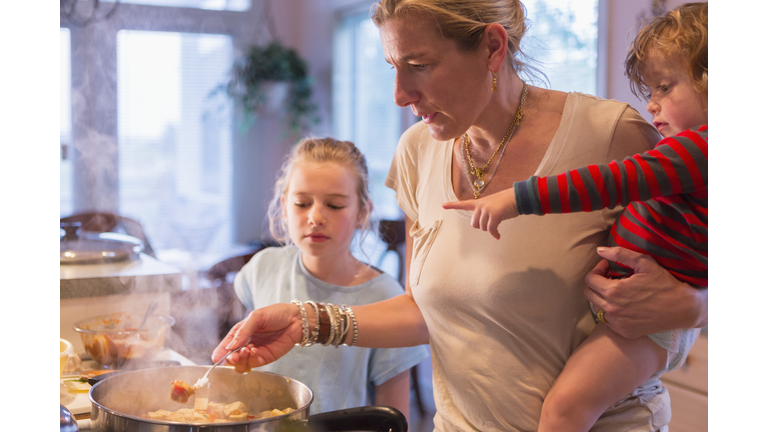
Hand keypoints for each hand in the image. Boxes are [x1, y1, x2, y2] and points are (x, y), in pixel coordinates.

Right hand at [211, 303, 302, 371]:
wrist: (296, 319)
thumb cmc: (276, 313)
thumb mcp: (257, 317)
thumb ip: (243, 331)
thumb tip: (230, 347)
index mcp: (239, 333)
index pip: (225, 346)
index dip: (220, 353)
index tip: (217, 358)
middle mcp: (245, 344)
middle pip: (231, 358)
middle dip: (230, 359)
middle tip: (234, 356)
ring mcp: (255, 352)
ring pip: (241, 364)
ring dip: (240, 361)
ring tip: (245, 351)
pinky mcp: (265, 358)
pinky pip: (253, 364)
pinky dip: (251, 360)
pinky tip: (254, 351)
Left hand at [442, 188, 518, 238]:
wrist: (518, 197)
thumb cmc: (507, 203)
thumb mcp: (493, 205)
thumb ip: (486, 212)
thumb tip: (485, 226)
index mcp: (479, 203)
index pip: (464, 203)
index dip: (453, 205)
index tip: (443, 205)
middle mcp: (481, 206)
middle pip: (474, 224)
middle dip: (482, 227)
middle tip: (491, 224)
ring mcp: (487, 210)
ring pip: (483, 227)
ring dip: (490, 229)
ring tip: (497, 226)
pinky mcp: (494, 215)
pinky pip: (491, 229)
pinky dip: (494, 234)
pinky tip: (498, 236)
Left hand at [584, 247, 706, 338]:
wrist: (681, 308)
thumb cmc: (664, 283)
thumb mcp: (644, 263)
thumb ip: (619, 254)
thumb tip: (599, 250)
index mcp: (613, 291)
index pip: (589, 280)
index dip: (597, 270)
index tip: (608, 267)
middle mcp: (612, 309)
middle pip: (589, 294)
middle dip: (596, 283)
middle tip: (610, 278)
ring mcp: (617, 323)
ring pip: (597, 308)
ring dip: (602, 298)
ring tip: (617, 292)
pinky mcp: (623, 332)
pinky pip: (608, 321)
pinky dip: (611, 312)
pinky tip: (624, 305)